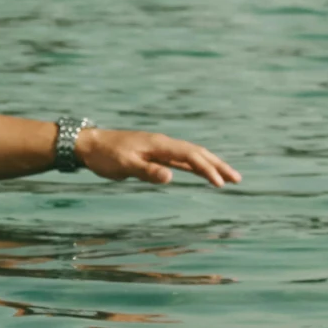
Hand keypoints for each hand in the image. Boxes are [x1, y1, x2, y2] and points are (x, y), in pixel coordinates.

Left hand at [78, 127, 239, 187]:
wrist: (89, 145)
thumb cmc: (105, 156)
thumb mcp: (124, 165)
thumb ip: (147, 172)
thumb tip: (170, 177)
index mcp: (159, 145)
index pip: (190, 156)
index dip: (207, 168)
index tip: (220, 183)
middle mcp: (163, 144)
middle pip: (197, 153)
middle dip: (218, 165)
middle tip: (237, 179)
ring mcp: (160, 149)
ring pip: (191, 156)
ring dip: (210, 166)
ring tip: (227, 178)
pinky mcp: (154, 155)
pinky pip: (180, 160)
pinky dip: (195, 167)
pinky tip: (202, 173)